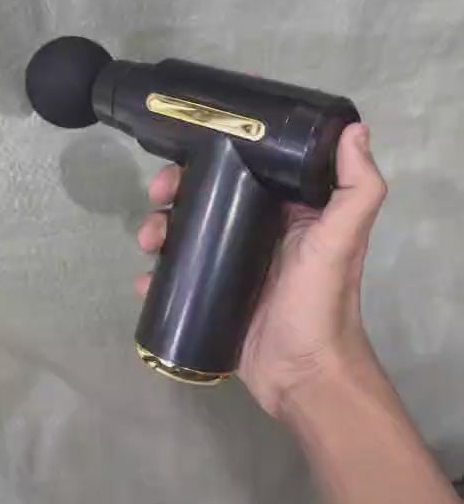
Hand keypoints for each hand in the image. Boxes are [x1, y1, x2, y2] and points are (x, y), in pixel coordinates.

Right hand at [137, 124, 386, 417]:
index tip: (184, 156)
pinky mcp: (214, 297)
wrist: (304, 376)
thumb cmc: (322, 300)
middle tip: (156, 200)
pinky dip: (158, 274)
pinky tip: (145, 279)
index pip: (244, 167)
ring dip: (159, 229)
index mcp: (288, 210)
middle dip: (175, 193)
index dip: (213, 156)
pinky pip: (179, 277)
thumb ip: (358, 188)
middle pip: (206, 197)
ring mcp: (233, 265)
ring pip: (186, 234)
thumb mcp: (343, 238)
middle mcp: (260, 230)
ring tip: (147, 243)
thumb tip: (355, 128)